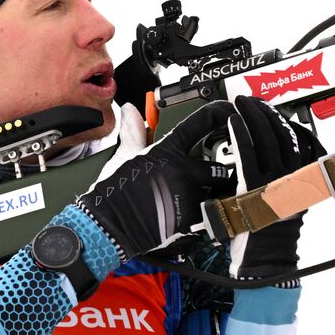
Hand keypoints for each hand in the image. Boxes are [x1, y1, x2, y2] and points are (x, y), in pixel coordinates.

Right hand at [76, 102, 235, 260]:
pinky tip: (196, 215)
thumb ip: (135, 132)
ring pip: (218, 192)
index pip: (201, 123)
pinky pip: (211, 213)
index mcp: (167, 150)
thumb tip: (131, 110)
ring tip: (202, 199)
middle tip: (209, 178)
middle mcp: (182, 170)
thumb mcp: (124, 156)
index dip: (218, 114)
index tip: (228, 112)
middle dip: (215, 173)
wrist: (107, 225)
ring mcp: (188, 195)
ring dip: (214, 195)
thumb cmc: (113, 192)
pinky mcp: (190, 219)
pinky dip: (206, 215)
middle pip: (218, 166)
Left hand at [226, 97, 325, 278]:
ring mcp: (275, 180)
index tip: (273, 110)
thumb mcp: (289, 201)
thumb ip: (287, 178)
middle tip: (252, 101)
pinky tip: (234, 122)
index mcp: (305, 178)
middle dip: (265, 112)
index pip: (300, 138)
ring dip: (252, 116)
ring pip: (265, 137)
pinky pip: (247, 152)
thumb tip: (279, 157)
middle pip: (282, 132)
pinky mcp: (255, 186)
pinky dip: (241, 134)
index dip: (285, 120)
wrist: (267, 259)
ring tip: (242, 105)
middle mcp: (293, 176)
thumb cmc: (274, 235)